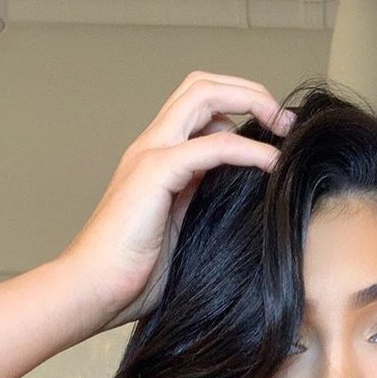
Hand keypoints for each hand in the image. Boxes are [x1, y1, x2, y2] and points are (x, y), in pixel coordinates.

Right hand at [56, 71, 295, 332]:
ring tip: (283, 131)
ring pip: (203, 96)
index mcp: (158, 159)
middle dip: (249, 91)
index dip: (239, 106)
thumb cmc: (131, 276)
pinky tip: (271, 164)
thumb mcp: (179, 232)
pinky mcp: (155, 173)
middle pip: (201, 86)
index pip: (199, 107)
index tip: (275, 135)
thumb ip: (199, 205)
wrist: (93, 290)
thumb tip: (240, 203)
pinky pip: (213, 145)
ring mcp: (151, 155)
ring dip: (251, 102)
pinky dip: (249, 149)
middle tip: (283, 122)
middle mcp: (152, 146)